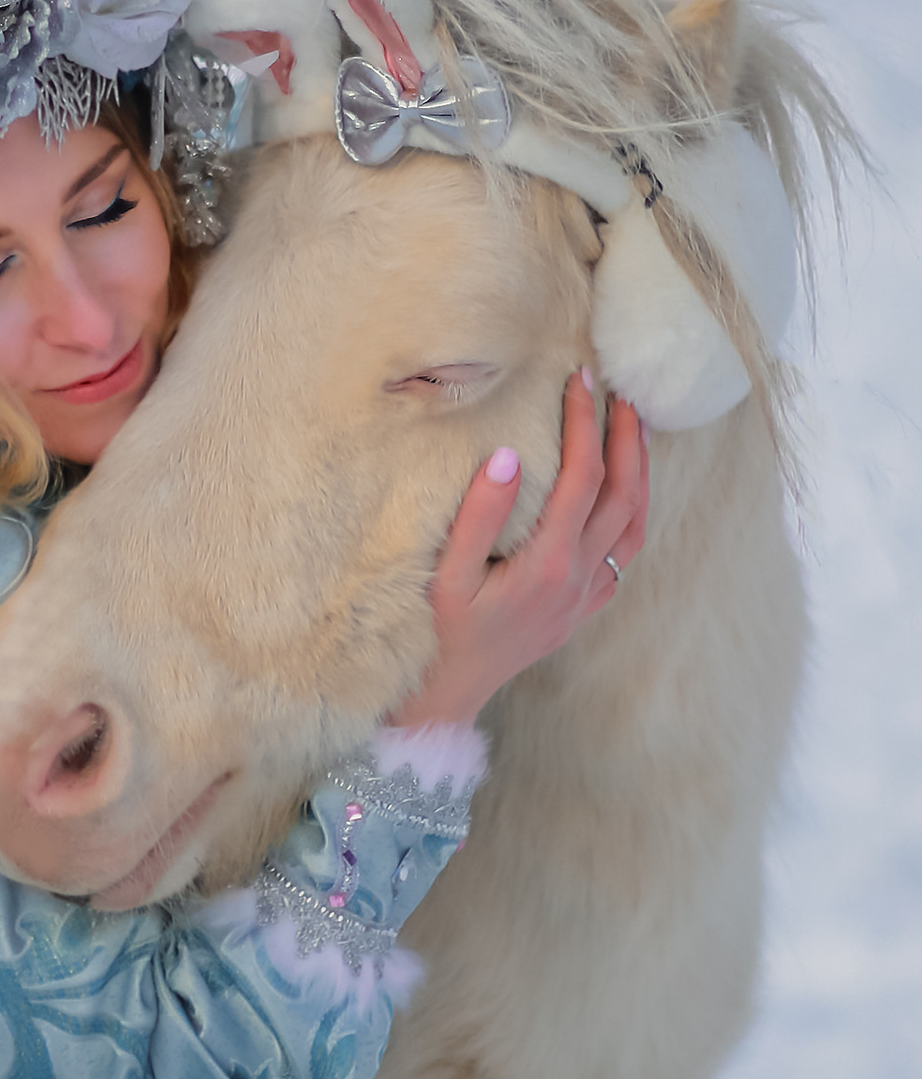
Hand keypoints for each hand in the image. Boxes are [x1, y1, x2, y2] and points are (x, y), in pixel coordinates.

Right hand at [390, 372, 649, 732]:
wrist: (448, 697)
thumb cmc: (437, 635)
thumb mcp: (445, 576)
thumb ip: (478, 516)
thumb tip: (508, 456)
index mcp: (547, 563)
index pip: (582, 478)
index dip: (585, 425)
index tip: (579, 381)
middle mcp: (578, 578)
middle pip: (623, 494)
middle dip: (627, 438)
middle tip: (621, 393)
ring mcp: (586, 596)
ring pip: (635, 524)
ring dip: (640, 473)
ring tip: (634, 431)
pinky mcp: (582, 609)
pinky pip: (624, 554)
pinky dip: (633, 515)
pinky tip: (622, 495)